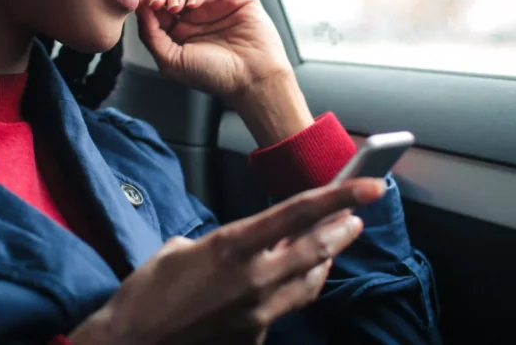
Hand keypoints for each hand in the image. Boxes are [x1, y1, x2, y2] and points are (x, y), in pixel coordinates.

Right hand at [67, 177, 386, 344]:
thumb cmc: (146, 293)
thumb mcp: (180, 250)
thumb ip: (222, 243)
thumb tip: (246, 244)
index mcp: (231, 247)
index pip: (297, 214)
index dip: (338, 196)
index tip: (368, 185)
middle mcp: (253, 279)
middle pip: (316, 249)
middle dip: (342, 228)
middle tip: (358, 216)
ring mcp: (258, 313)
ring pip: (309, 282)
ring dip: (323, 261)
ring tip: (332, 244)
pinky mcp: (255, 338)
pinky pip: (283, 308)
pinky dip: (289, 290)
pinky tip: (284, 282)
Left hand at [135, 0, 313, 145]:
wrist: (252, 79)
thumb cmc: (214, 76)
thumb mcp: (171, 61)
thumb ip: (151, 35)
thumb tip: (139, 7)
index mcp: (176, 29)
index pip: (154, 4)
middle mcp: (193, 14)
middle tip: (158, 4)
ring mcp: (213, 3)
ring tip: (176, 5)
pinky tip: (196, 4)